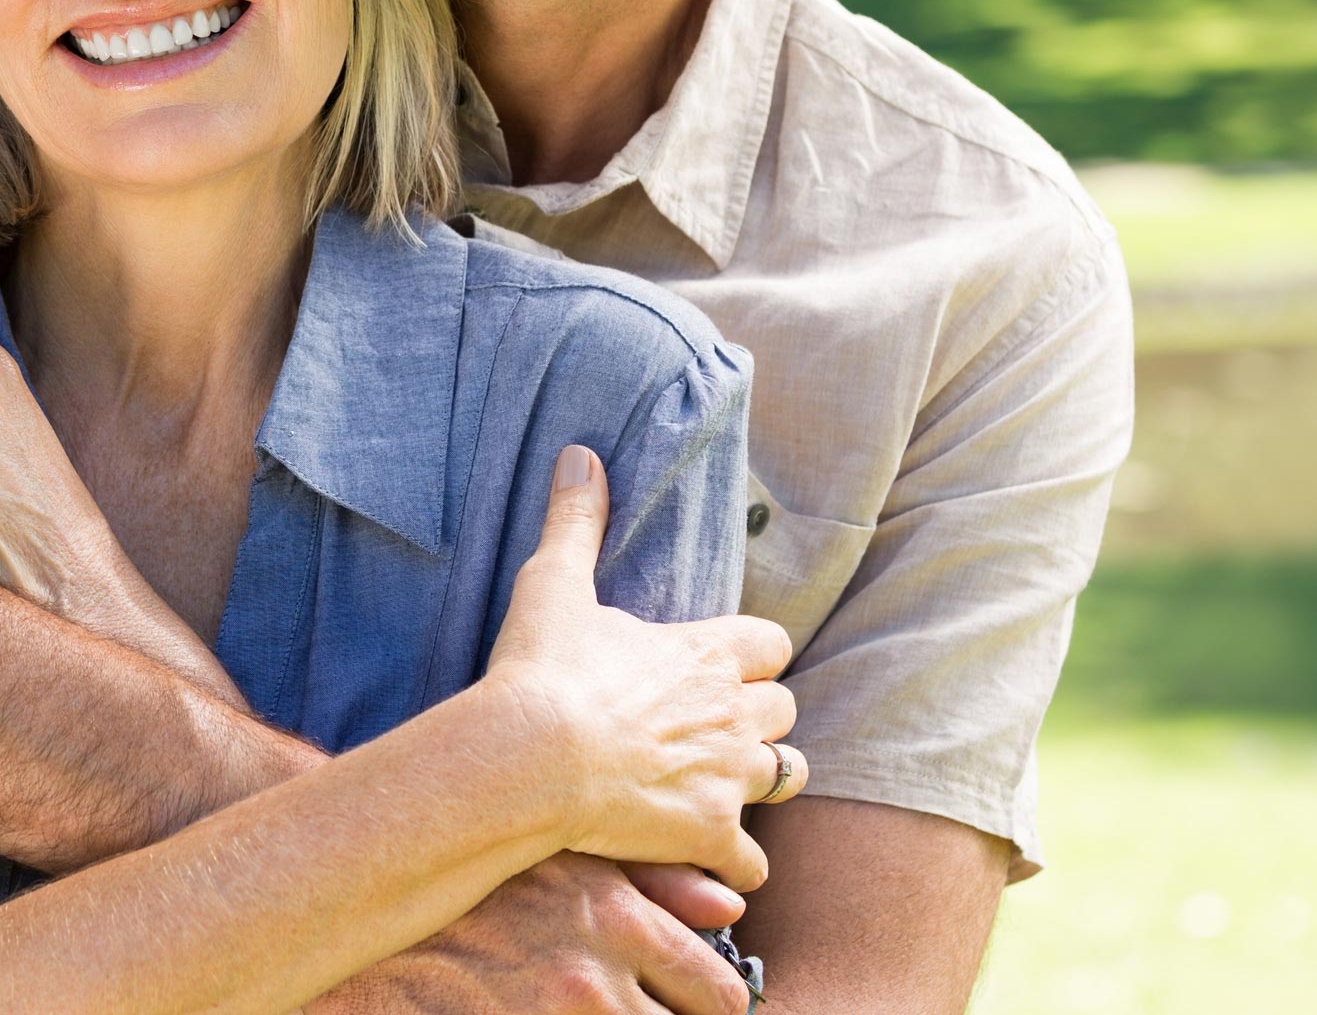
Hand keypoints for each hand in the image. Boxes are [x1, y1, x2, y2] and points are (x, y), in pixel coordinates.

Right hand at [307, 853, 754, 1014]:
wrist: (361, 915)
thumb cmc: (467, 883)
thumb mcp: (559, 860)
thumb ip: (653, 878)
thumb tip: (728, 908)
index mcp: (614, 915)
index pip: (717, 990)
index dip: (710, 1008)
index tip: (691, 1010)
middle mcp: (593, 972)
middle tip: (635, 1004)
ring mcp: (557, 1013)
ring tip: (577, 1000)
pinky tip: (542, 1009)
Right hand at [483, 447, 805, 890]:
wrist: (530, 757)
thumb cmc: (541, 667)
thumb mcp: (552, 583)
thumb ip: (576, 522)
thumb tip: (581, 456)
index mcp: (707, 652)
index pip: (771, 644)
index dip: (751, 655)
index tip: (722, 664)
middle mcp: (734, 712)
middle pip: (785, 709)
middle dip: (759, 715)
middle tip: (716, 725)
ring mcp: (729, 777)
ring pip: (786, 776)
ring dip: (760, 778)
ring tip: (723, 784)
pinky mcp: (710, 833)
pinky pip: (752, 861)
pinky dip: (735, 861)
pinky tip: (708, 858)